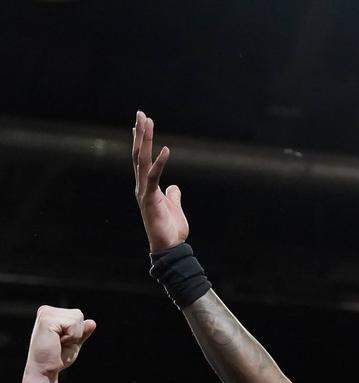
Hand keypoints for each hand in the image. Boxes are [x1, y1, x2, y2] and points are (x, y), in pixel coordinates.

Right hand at [25, 306, 96, 378]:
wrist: (45, 369)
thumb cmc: (57, 357)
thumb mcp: (74, 342)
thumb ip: (82, 331)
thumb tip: (92, 322)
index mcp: (51, 313)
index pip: (77, 315)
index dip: (77, 331)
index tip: (62, 341)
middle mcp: (46, 310)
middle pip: (78, 314)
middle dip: (76, 332)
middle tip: (60, 343)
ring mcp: (45, 313)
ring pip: (77, 318)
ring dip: (73, 335)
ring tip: (58, 343)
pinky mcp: (46, 320)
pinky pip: (72, 324)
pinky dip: (71, 337)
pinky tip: (57, 342)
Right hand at [132, 111, 188, 252]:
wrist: (169, 247)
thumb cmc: (170, 229)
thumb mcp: (174, 207)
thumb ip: (173, 195)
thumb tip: (175, 186)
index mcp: (147, 186)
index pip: (142, 159)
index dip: (141, 141)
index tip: (140, 124)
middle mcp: (142, 186)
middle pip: (139, 154)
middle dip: (140, 133)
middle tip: (141, 113)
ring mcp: (144, 191)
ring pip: (142, 160)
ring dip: (145, 139)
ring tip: (147, 120)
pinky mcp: (151, 198)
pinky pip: (155, 176)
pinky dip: (160, 163)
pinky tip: (165, 149)